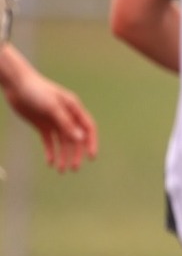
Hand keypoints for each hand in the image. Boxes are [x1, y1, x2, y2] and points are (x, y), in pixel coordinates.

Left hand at [1, 58, 98, 172]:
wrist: (16, 85)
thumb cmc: (37, 91)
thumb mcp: (52, 107)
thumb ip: (66, 123)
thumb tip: (80, 139)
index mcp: (74, 109)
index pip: (88, 128)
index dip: (91, 142)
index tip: (91, 156)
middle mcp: (67, 116)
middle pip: (76, 139)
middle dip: (76, 154)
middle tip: (74, 168)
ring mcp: (54, 121)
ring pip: (62, 142)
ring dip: (63, 156)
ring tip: (61, 170)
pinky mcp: (42, 125)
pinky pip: (49, 141)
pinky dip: (50, 152)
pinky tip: (50, 162)